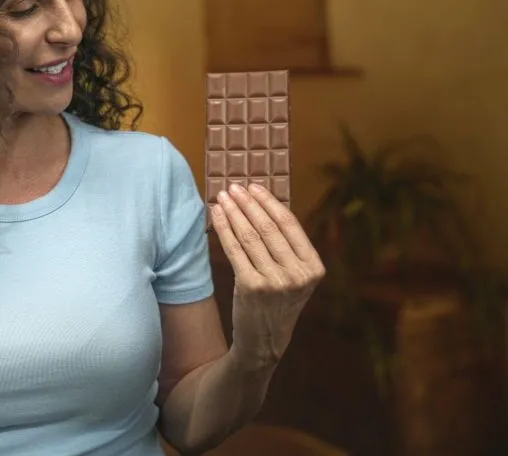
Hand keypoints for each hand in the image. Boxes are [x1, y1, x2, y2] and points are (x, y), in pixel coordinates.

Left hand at [210, 183, 324, 369]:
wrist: (263, 342)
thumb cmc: (276, 303)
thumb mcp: (294, 278)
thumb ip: (287, 248)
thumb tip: (263, 205)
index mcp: (313, 268)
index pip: (291, 225)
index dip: (270, 202)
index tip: (254, 187)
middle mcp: (298, 274)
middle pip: (269, 227)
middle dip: (248, 203)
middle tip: (234, 187)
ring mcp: (275, 281)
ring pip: (250, 236)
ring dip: (234, 212)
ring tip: (222, 197)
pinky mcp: (251, 287)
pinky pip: (234, 249)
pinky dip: (224, 228)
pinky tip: (216, 215)